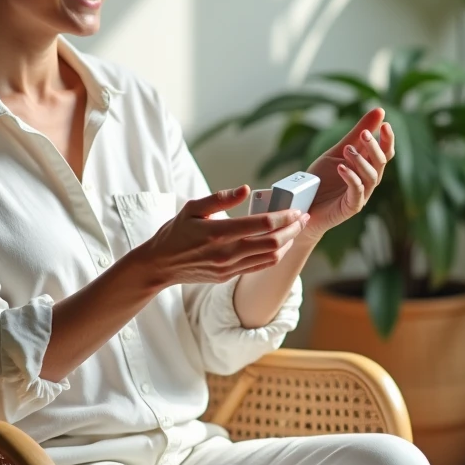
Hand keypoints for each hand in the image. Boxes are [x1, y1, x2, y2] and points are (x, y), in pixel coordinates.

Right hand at [136, 186, 310, 285]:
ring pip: (270, 257)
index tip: (295, 210)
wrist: (160, 265)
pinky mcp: (228, 276)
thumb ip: (220, 197)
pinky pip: (259, 267)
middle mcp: (226, 252)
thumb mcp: (192, 208)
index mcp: (218, 232)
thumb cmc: (175, 232)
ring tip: (296, 230)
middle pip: (272, 242)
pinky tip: (281, 245)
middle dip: (293, 229)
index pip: (262, 224)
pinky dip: (275, 256)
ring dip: (288, 243)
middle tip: (303, 218)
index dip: (284, 217)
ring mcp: (229, 267)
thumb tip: (246, 189)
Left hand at [302, 108, 394, 239]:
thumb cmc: (322, 179)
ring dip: (361, 161)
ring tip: (348, 150)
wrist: (304, 205)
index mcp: (367, 166)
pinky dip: (351, 178)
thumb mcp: (337, 151)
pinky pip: (356, 192)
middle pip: (381, 163)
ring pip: (371, 177)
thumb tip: (379, 110)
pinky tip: (341, 167)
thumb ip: (356, 134)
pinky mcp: (351, 207)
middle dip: (374, 147)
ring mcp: (361, 195)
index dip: (387, 139)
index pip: (385, 152)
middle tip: (364, 134)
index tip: (385, 124)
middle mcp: (367, 180)